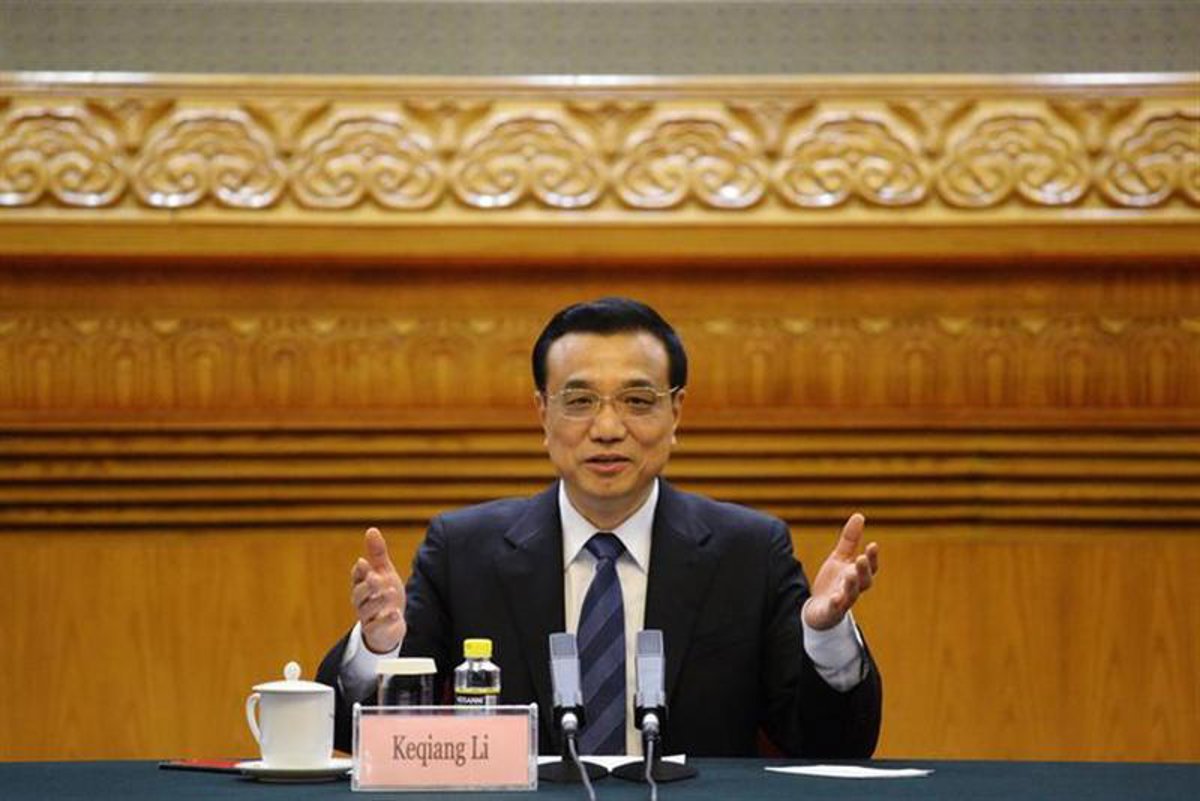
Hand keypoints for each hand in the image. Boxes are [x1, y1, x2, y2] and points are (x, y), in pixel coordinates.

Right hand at [350, 527, 406, 653]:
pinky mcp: (375, 631)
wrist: (391, 625)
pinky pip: (376, 627)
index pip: (357, 577)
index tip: (364, 562)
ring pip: (366, 610)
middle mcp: (361, 601)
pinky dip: (385, 620)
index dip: (360, 570)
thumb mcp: (384, 572)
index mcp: (362, 585)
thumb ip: (378, 554)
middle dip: (366, 585)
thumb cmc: (385, 595)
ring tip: (390, 592)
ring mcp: (367, 617)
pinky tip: (395, 613)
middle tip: (375, 578)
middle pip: (359, 593)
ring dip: (377, 601)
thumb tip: (371, 530)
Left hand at [802, 513, 879, 630]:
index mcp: (857, 575)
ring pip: (852, 594)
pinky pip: (835, 608)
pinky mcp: (831, 610)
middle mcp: (854, 588)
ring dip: (852, 584)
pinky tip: (834, 597)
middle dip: (864, 570)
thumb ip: (850, 540)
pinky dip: (836, 603)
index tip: (873, 545)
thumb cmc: (833, 582)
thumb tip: (859, 515)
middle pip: (864, 581)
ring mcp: (843, 600)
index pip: (869, 567)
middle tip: (862, 558)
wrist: (819, 609)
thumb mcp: (840, 558)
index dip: (872, 557)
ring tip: (849, 573)